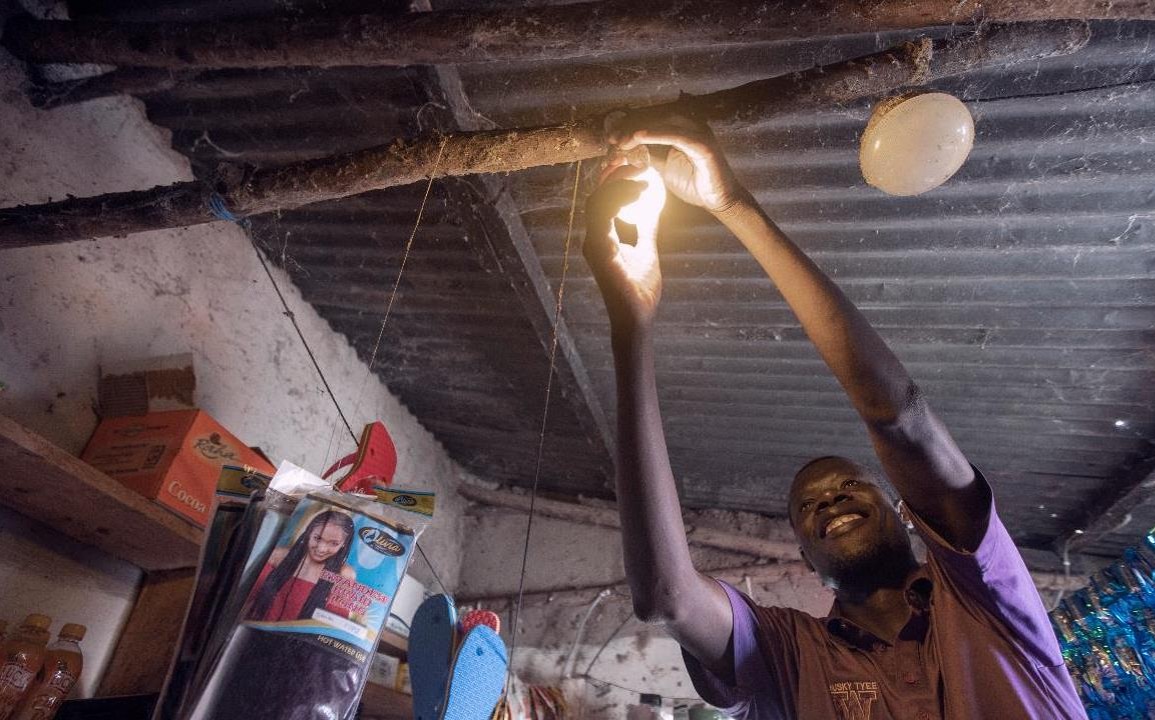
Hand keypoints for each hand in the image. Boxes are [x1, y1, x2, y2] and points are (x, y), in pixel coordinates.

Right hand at [582, 168, 662, 332]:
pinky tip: (639, 192)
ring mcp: (594, 244)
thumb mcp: (646, 249)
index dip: (616, 179)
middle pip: (596, 195)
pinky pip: (602, 216)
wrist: (637, 317)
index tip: (636, 166)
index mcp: (602, 237)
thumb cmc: (640, 290)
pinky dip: (618, 199)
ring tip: (641, 176)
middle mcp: (593, 238)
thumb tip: (652, 204)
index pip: (603, 199)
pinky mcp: (599, 251)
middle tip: (637, 162)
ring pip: (597, 201)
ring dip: (618, 184)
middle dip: (614, 174)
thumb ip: (645, 227)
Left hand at [610, 117, 745, 214]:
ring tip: (622, 140)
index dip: (630, 126)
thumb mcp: (664, 169)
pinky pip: (676, 135)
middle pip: (655, 117)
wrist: (718, 200)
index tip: (612, 138)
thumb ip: (649, 157)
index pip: (652, 120)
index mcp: (682, 129)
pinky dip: (656, 134)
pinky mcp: (703, 145)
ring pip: (663, 123)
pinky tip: (639, 137)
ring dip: (639, 130)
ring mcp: (698, 133)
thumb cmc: (694, 184)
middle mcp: (690, 126)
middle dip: (631, 126)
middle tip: (612, 138)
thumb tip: (627, 153)